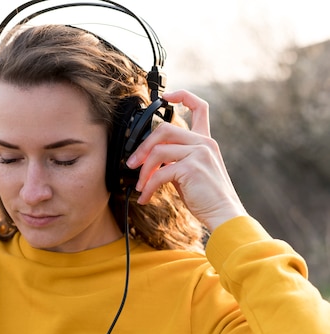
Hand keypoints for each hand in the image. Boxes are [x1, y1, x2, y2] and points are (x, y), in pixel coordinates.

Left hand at [126, 89, 247, 231]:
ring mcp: (199, 153)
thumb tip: (149, 159)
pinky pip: (159, 173)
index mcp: (205, 141)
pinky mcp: (191, 168)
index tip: (165, 97)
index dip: (182, 96)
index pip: (199, 107)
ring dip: (143, 171)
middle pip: (164, 129)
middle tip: (132, 164)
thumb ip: (176, 159)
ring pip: (158, 151)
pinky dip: (148, 187)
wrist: (224, 215)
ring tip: (139, 186)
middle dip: (143, 147)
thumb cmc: (207, 198)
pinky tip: (145, 196)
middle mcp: (204, 143)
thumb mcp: (192, 172)